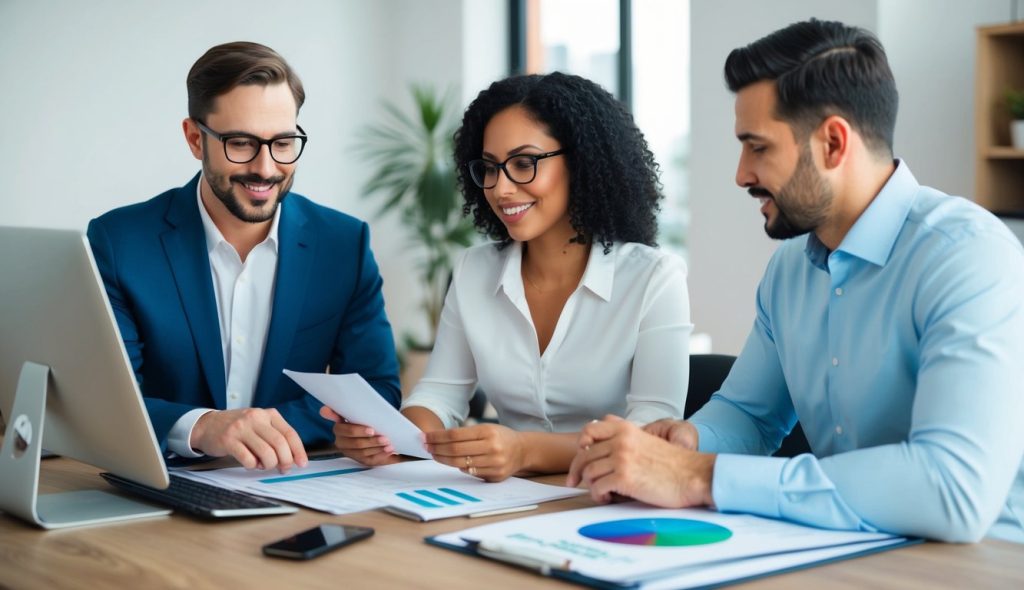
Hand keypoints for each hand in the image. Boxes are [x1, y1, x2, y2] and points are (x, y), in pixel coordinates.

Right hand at [190, 408, 307, 471]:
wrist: (207, 425)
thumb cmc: (238, 428)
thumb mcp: (259, 424)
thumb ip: (275, 437)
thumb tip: (292, 458)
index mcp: (268, 414)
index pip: (289, 433)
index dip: (298, 451)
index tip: (302, 463)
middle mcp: (256, 418)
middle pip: (280, 443)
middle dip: (285, 461)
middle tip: (283, 469)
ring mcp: (241, 428)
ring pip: (266, 452)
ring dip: (269, 465)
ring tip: (263, 465)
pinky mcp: (228, 440)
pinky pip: (248, 459)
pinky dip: (253, 466)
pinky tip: (250, 463)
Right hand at [319, 406, 400, 465]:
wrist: (367, 429)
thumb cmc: (358, 419)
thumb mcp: (348, 413)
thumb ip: (336, 412)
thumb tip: (324, 410)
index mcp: (339, 430)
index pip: (347, 431)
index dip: (359, 431)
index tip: (371, 430)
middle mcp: (342, 443)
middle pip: (357, 444)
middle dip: (372, 441)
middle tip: (385, 437)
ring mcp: (352, 453)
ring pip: (364, 453)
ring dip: (378, 449)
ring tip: (389, 444)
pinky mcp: (361, 460)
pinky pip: (371, 460)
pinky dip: (381, 456)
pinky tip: (389, 451)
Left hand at [425, 423, 524, 481]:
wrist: (523, 450)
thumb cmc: (500, 437)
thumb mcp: (486, 428)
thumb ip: (465, 434)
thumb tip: (438, 439)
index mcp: (488, 431)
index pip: (455, 435)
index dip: (437, 437)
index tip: (426, 437)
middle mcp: (492, 447)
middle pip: (455, 450)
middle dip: (437, 449)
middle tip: (426, 447)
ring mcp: (494, 463)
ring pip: (460, 464)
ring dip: (443, 460)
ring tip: (435, 455)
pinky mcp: (495, 476)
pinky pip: (470, 473)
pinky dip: (459, 467)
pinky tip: (453, 462)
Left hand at [566, 415, 715, 507]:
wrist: (693, 475)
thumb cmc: (673, 464)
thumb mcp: (646, 440)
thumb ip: (625, 438)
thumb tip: (600, 443)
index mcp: (626, 430)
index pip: (589, 430)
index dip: (580, 445)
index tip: (581, 457)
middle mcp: (621, 441)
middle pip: (584, 455)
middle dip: (577, 471)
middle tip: (574, 481)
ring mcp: (622, 459)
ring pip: (589, 473)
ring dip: (591, 486)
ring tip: (602, 492)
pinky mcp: (624, 478)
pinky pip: (597, 488)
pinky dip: (598, 495)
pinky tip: (607, 498)